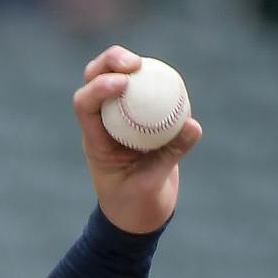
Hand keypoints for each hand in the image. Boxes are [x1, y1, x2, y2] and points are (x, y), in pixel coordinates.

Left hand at [73, 45, 202, 234]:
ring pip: (115, 79)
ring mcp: (120, 118)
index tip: (123, 83)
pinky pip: (144, 90)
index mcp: (96, 141)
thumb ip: (170, 154)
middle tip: (133, 63)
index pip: (85, 106)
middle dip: (108, 63)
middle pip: (94, 79)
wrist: (139, 214)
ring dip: (126, 63)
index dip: (99, 87)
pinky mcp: (140, 117)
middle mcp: (103, 124)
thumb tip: (193, 125)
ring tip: (144, 63)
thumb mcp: (152, 183)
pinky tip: (170, 79)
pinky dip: (154, 80)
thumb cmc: (136, 204)